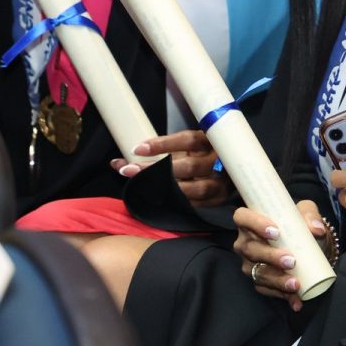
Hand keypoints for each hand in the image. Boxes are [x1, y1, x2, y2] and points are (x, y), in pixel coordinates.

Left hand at [111, 129, 232, 205]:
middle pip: (189, 166)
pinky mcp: (219, 200)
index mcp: (210, 141)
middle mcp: (218, 161)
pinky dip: (179, 204)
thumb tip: (117, 163)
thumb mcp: (183, 148)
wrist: (228, 171)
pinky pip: (198, 205)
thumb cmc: (198, 156)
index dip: (162, 144)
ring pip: (195, 188)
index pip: (187, 140)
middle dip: (157, 169)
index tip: (137, 149)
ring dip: (167, 189)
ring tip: (143, 188)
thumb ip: (156, 153)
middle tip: (129, 170)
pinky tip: (161, 203)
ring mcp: (221, 182)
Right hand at [232, 200, 329, 311]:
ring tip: (295, 284)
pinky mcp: (258, 281)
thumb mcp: (305, 212)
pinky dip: (282, 295)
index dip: (254, 224)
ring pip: (257, 273)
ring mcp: (250, 263)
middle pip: (250, 249)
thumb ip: (311, 216)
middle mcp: (246, 242)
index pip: (242, 217)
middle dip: (270, 256)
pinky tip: (296, 300)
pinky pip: (267, 290)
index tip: (276, 232)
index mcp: (251, 220)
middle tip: (291, 261)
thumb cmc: (298, 222)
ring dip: (276, 280)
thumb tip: (317, 229)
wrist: (306, 244)